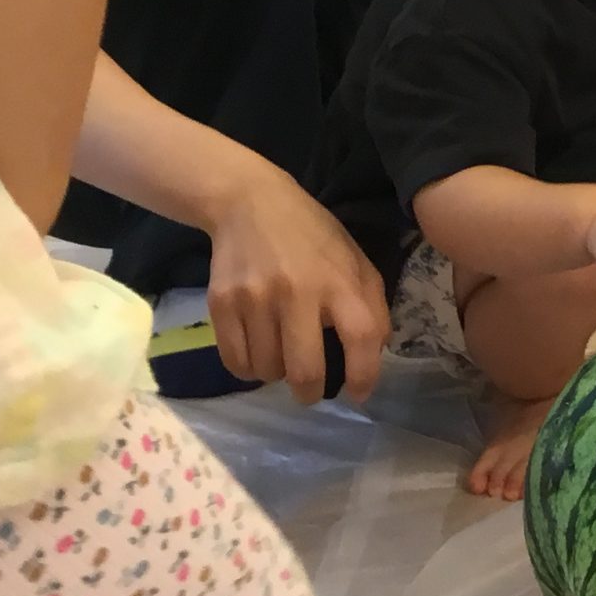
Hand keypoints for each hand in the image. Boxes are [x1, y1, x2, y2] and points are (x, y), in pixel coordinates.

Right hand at [203, 159, 388, 405]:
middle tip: (311, 391)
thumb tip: (374, 355)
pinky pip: (235, 361)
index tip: (358, 393)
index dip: (364, 375)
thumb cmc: (312, 236)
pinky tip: (258, 354)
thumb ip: (371, 305)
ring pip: (267, 370)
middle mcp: (296, 292)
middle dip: (311, 392)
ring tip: (282, 357)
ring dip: (278, 375)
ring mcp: (254, 298)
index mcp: (339, 281)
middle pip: (305, 369)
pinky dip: (249, 369)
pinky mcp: (220, 303)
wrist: (249, 203)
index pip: (361, 338)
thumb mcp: (355, 260)